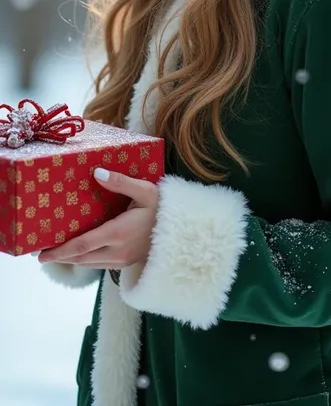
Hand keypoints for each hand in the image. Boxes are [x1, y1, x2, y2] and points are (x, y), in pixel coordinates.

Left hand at [37, 168, 158, 268]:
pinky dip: (85, 260)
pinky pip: (99, 264)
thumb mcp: (145, 190)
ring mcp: (122, 260)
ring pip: (89, 264)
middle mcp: (117, 251)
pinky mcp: (126, 262)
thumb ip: (121, 182)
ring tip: (55, 253)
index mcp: (118, 233)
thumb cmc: (164, 208)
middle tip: (40, 254)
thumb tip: (97, 172)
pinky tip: (79, 253)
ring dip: (71, 260)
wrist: (184, 232)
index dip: (60, 251)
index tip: (41, 254)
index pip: (81, 246)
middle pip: (81, 258)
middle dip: (60, 257)